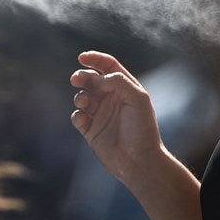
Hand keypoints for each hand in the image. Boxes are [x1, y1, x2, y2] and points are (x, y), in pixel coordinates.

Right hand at [70, 51, 164, 184]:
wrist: (139, 162)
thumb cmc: (142, 129)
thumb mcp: (137, 99)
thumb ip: (119, 82)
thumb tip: (98, 77)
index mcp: (125, 89)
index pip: (108, 67)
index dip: (95, 59)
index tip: (81, 57)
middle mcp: (111, 99)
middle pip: (91, 80)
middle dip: (82, 77)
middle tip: (76, 79)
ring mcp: (100, 114)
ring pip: (82, 97)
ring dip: (80, 97)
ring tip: (84, 103)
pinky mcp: (91, 130)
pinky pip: (77, 117)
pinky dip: (77, 115)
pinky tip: (83, 120)